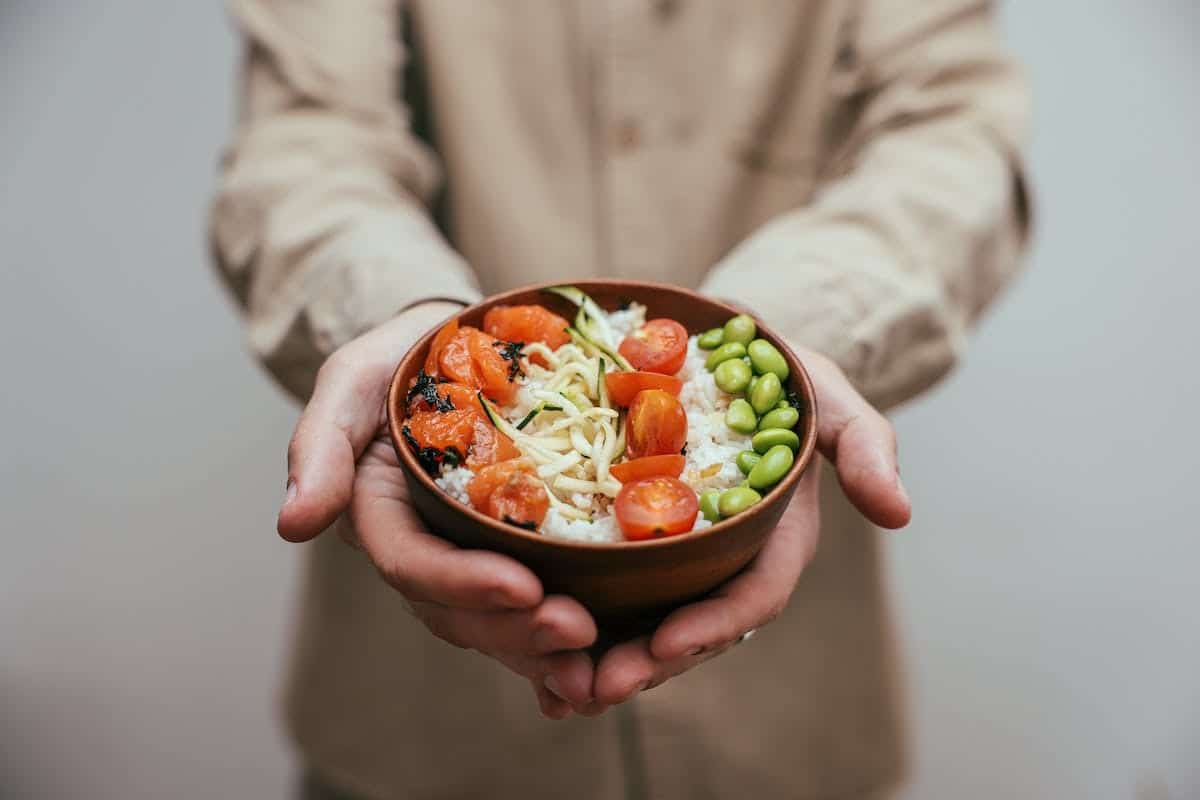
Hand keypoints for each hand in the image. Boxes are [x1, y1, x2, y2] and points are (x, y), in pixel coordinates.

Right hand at [277, 303, 599, 718]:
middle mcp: (424, 550)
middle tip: (578, 630)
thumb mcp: (349, 381)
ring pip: (500, 622)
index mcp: (381, 517)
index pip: (412, 564)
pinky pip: (536, 604)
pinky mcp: (516, 553)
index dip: (462, 583)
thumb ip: (320, 446)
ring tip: (598, 658)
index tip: (523, 585)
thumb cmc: (399, 358)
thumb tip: (294, 524)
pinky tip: (609, 653)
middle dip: (516, 628)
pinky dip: (565, 638)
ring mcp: (469, 558)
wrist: (454, 346)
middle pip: (460, 610)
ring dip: (545, 649)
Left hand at [585, 348, 910, 709]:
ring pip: (645, 624)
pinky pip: (609, 594)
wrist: (726, 354)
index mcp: (775, 541)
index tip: (667, 642)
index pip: (752, 598)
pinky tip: (533, 652)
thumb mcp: (828, 397)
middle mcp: (725, 562)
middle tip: (594, 685)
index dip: (713, 626)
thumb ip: (865, 446)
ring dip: (604, 659)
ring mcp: (679, 559)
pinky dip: (576, 627)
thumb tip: (899, 513)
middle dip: (647, 662)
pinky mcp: (635, 544)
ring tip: (558, 685)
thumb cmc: (783, 378)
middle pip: (690, 628)